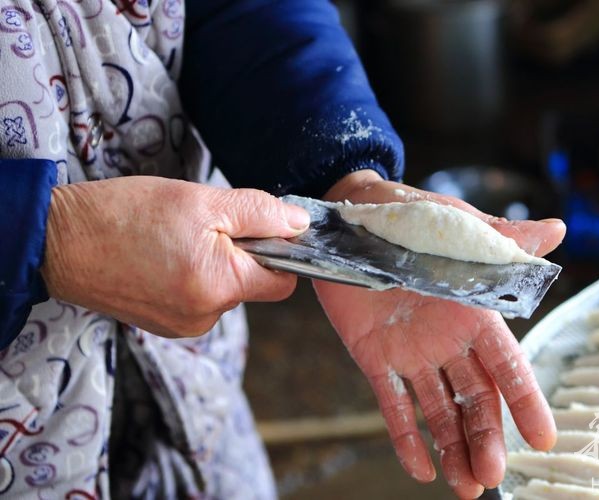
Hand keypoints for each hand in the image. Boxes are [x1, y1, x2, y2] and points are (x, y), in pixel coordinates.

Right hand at [42, 176, 308, 336]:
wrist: (57, 241)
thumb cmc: (125, 215)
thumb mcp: (200, 201)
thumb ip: (258, 213)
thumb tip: (300, 224)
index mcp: (220, 286)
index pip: (283, 281)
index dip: (281, 252)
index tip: (261, 228)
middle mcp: (205, 316)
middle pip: (252, 285)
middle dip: (240, 254)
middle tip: (202, 225)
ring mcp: (182, 325)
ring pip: (224, 291)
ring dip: (213, 264)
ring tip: (174, 240)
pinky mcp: (164, 324)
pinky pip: (198, 299)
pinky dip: (191, 277)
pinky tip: (162, 257)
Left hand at [316, 170, 564, 497]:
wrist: (349, 214)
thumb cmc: (410, 214)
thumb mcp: (456, 226)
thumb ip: (503, 240)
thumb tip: (558, 230)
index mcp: (474, 312)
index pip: (507, 364)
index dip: (525, 400)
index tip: (545, 438)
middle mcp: (448, 340)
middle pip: (475, 398)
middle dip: (486, 437)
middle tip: (491, 476)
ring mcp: (412, 352)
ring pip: (440, 409)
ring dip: (453, 448)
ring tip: (465, 488)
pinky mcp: (375, 357)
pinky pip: (392, 403)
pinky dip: (405, 435)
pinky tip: (419, 469)